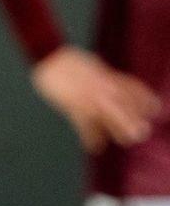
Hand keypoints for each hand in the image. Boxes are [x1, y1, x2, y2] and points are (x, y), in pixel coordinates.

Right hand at [31, 46, 160, 153]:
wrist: (48, 58)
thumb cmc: (69, 59)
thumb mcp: (93, 64)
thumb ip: (106, 75)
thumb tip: (117, 83)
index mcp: (105, 76)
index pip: (130, 87)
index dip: (144, 98)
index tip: (155, 108)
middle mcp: (99, 88)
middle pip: (122, 105)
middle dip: (133, 118)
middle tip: (142, 130)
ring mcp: (86, 97)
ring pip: (106, 116)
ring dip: (118, 128)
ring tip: (127, 139)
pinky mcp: (72, 106)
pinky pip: (83, 124)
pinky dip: (90, 137)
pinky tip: (95, 147)